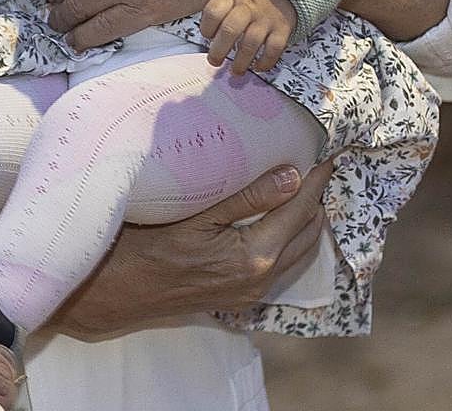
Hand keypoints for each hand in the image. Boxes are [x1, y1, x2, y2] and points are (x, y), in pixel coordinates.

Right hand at [52, 160, 332, 338]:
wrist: (122, 291)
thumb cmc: (150, 246)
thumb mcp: (198, 215)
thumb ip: (247, 197)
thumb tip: (293, 175)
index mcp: (254, 256)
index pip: (299, 211)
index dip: (317, 182)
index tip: (329, 155)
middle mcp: (261, 279)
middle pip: (308, 234)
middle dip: (317, 199)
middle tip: (320, 165)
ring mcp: (253, 291)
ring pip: (300, 253)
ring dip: (307, 220)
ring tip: (307, 187)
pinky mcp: (242, 296)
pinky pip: (284, 265)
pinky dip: (292, 239)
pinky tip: (283, 219)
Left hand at [201, 0, 296, 74]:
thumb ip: (219, 14)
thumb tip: (209, 41)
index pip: (214, 11)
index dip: (207, 27)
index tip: (207, 36)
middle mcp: (248, 7)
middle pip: (230, 29)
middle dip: (219, 50)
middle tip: (214, 61)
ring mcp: (266, 18)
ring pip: (251, 42)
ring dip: (241, 61)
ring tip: (235, 70)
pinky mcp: (282, 28)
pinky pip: (274, 48)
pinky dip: (265, 62)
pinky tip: (257, 67)